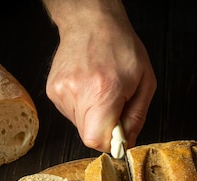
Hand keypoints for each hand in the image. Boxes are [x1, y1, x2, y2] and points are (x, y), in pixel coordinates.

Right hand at [46, 12, 155, 151]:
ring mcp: (61, 92)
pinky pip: (70, 113)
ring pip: (79, 125)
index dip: (110, 142)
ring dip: (93, 116)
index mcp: (102, 91)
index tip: (119, 133)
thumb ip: (136, 117)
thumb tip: (128, 142)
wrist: (91, 22)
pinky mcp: (52, 91)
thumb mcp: (144, 82)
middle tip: (114, 106)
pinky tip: (88, 87)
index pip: (96, 140)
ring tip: (99, 91)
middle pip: (88, 136)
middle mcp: (77, 92)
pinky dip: (82, 107)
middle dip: (104, 129)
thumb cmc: (120, 47)